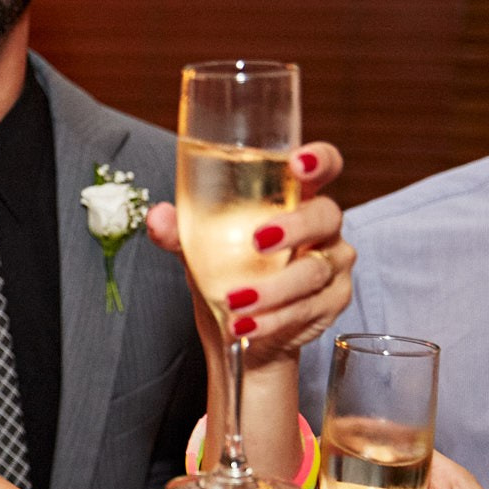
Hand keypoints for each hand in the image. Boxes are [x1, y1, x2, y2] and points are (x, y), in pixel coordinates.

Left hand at [146, 142, 354, 360]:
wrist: (241, 329)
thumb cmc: (228, 272)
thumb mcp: (201, 249)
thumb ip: (180, 232)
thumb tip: (156, 217)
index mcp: (296, 199)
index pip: (322, 167)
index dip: (319, 159)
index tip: (300, 162)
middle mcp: (322, 228)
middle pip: (325, 216)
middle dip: (294, 227)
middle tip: (258, 241)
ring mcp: (332, 265)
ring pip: (312, 271)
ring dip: (272, 289)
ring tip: (234, 301)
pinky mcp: (331, 303)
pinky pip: (307, 309)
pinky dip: (272, 320)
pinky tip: (245, 326)